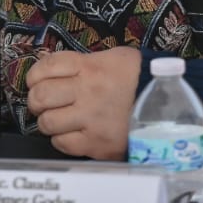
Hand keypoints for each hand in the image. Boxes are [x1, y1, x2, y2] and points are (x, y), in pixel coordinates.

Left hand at [26, 47, 141, 159]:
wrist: (167, 105)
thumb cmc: (139, 79)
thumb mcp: (114, 58)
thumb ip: (86, 63)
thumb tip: (59, 72)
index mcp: (91, 67)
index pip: (47, 67)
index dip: (34, 76)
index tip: (35, 82)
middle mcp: (87, 91)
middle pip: (41, 96)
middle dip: (36, 101)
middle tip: (42, 103)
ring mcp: (91, 119)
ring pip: (48, 122)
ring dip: (48, 121)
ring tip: (58, 120)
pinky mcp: (96, 143)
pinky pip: (63, 143)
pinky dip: (61, 139)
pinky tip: (71, 134)